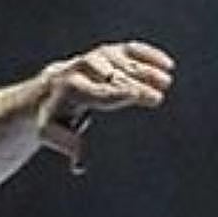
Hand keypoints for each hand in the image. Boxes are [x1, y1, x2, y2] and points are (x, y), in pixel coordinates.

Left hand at [36, 41, 176, 173]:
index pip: (101, 91)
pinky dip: (149, 54)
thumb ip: (68, 146)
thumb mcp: (51, 133)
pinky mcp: (109, 51)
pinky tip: (167, 65)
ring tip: (166, 81)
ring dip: (147, 69)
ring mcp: (97, 56)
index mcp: (71, 88)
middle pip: (116, 77)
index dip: (123, 93)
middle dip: (138, 84)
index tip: (141, 96)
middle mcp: (83, 68)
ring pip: (126, 61)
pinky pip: (131, 49)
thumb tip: (79, 167)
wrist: (50, 88)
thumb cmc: (54, 115)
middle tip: (159, 94)